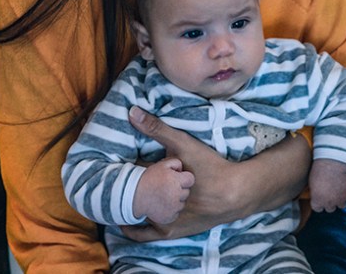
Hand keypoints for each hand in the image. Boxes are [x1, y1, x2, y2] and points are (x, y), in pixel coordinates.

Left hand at [120, 106, 241, 241]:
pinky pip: (147, 233)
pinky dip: (140, 225)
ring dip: (129, 206)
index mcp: (152, 189)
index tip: (110, 165)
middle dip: (121, 189)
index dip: (117, 172)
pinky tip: (138, 215)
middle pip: (128, 200)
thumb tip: (131, 112)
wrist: (235, 194)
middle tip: (114, 179)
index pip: (124, 180)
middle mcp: (153, 211)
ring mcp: (162, 225)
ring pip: (136, 216)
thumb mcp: (183, 144)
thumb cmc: (209, 168)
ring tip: (122, 194)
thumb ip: (156, 129)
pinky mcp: (172, 232)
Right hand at [132, 157, 193, 224]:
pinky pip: (176, 213)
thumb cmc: (148, 178)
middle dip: (179, 189)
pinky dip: (171, 210)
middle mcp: (175, 195)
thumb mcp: (161, 165)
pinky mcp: (169, 217)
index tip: (176, 179)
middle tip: (167, 188)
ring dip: (176, 200)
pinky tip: (161, 205)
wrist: (133, 195)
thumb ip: (176, 163)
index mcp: (175, 180)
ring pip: (182, 203)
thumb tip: (183, 170)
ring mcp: (173, 208)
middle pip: (186, 192)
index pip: (191, 179)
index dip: (184, 178)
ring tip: (163, 197)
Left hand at [307, 159, 345, 212]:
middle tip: (330, 192)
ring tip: (339, 188)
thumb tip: (316, 196)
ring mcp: (341, 200)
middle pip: (330, 208)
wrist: (334, 161)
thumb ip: (315, 192)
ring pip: (342, 205)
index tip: (320, 196)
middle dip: (330, 202)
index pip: (317, 208)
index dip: (319, 202)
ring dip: (341, 199)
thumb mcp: (311, 182)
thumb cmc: (320, 169)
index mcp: (317, 201)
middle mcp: (329, 203)